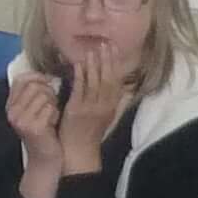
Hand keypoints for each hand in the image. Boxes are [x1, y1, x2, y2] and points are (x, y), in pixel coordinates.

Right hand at [6, 71, 63, 167]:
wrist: (46, 159)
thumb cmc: (45, 132)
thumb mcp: (35, 110)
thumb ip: (35, 93)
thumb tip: (47, 75)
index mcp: (10, 106)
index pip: (21, 79)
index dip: (37, 76)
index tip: (48, 82)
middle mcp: (12, 113)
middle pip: (35, 86)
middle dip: (49, 92)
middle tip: (51, 106)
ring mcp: (21, 120)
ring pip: (44, 96)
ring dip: (53, 104)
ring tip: (51, 116)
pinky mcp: (33, 128)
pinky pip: (50, 108)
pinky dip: (56, 114)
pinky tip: (53, 125)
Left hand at [57, 51, 131, 170]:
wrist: (79, 154)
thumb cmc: (89, 134)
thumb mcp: (105, 117)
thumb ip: (110, 101)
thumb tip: (120, 86)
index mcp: (112, 106)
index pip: (117, 80)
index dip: (115, 63)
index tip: (114, 49)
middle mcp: (104, 106)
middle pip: (108, 78)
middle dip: (107, 60)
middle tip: (105, 43)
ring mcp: (91, 108)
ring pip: (95, 82)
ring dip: (94, 65)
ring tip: (92, 50)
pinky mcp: (77, 111)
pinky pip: (80, 90)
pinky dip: (80, 76)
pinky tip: (78, 65)